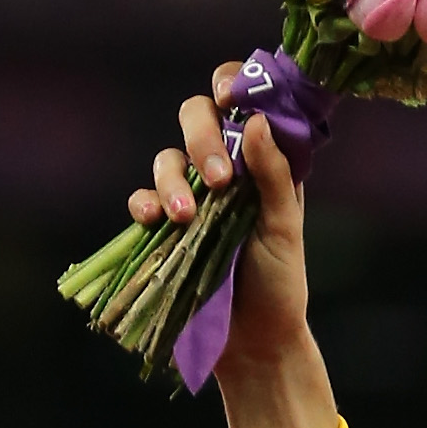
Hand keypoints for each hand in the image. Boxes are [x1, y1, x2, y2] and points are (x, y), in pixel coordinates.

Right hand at [130, 70, 336, 427]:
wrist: (255, 343)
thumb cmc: (279, 283)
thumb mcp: (284, 228)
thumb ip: (273, 175)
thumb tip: (255, 119)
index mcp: (258, 157)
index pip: (240, 100)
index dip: (231, 85)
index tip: (232, 98)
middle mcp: (222, 167)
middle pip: (195, 115)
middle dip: (201, 137)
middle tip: (220, 179)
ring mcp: (190, 195)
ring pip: (166, 157)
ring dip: (172, 179)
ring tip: (186, 218)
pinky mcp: (164, 227)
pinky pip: (142, 199)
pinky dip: (143, 204)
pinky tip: (153, 220)